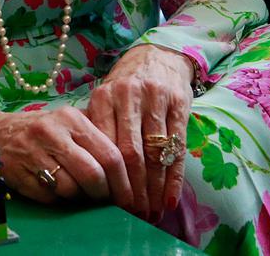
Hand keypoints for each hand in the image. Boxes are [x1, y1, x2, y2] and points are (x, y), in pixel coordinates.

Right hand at [0, 106, 129, 204]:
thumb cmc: (39, 131)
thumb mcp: (67, 124)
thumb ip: (95, 141)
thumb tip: (129, 174)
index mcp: (70, 118)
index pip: (110, 154)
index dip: (123, 182)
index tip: (128, 196)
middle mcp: (51, 132)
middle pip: (93, 175)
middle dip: (103, 195)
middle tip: (105, 200)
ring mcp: (32, 153)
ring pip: (72, 189)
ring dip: (79, 198)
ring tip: (77, 191)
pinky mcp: (18, 173)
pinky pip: (50, 197)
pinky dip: (57, 199)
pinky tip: (54, 189)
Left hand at [86, 45, 193, 220]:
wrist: (156, 56)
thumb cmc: (126, 87)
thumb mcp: (106, 101)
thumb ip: (99, 129)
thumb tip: (90, 174)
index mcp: (103, 98)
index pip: (104, 145)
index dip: (108, 178)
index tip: (109, 203)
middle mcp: (128, 96)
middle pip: (129, 153)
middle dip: (132, 188)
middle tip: (133, 213)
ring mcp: (156, 99)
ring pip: (154, 153)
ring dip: (154, 189)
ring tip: (151, 212)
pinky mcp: (179, 103)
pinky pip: (177, 147)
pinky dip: (173, 178)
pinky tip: (169, 198)